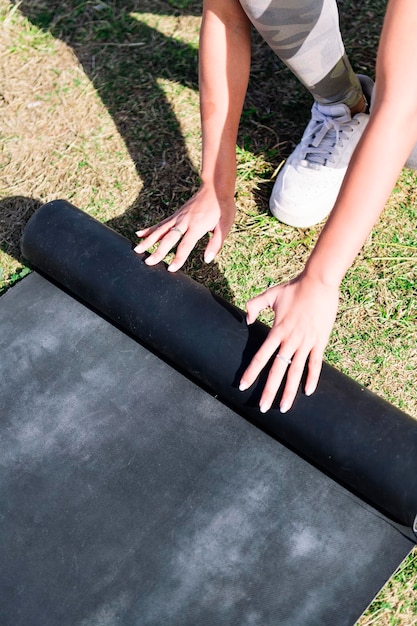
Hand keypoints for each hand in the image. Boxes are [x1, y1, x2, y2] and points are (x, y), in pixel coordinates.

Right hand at [134, 185, 235, 271]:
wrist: (215, 187)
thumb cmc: (223, 207)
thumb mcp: (225, 225)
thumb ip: (216, 243)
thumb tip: (207, 260)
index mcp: (197, 226)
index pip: (185, 245)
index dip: (178, 258)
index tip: (170, 269)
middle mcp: (184, 221)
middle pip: (168, 238)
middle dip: (158, 251)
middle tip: (148, 262)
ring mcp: (178, 217)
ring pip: (160, 230)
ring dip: (148, 240)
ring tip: (137, 250)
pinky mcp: (176, 214)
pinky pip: (161, 223)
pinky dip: (150, 229)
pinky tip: (139, 234)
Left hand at [239, 272, 338, 412]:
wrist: (319, 282)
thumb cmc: (294, 287)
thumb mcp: (270, 295)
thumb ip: (254, 306)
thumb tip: (246, 320)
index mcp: (277, 331)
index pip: (261, 356)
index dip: (252, 372)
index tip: (243, 386)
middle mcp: (290, 340)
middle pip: (277, 370)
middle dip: (269, 390)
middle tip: (263, 408)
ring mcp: (306, 342)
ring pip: (296, 372)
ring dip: (289, 391)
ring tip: (283, 408)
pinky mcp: (320, 341)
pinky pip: (315, 364)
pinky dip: (312, 378)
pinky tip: (308, 392)